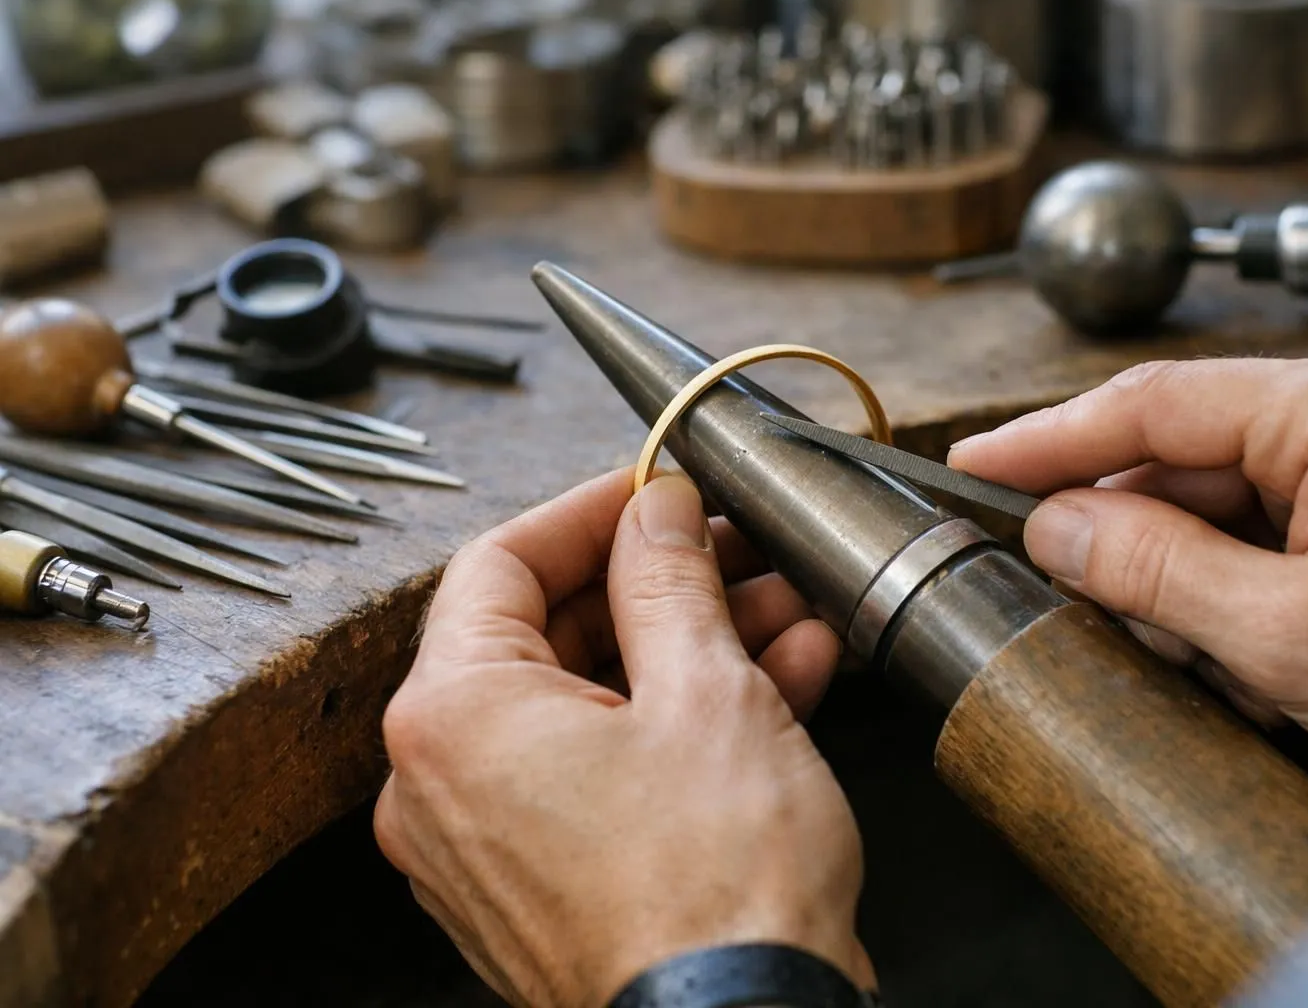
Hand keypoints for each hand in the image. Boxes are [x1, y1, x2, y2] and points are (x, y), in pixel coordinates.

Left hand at [374, 470, 871, 1005]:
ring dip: (692, 652)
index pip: (503, 562)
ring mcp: (489, 846)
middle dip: (666, 586)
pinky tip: (779, 688)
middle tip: (743, 555)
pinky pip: (600, 773)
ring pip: (590, 704)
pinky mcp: (541, 888)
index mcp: (454, 718)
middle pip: (551, 635)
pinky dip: (678, 727)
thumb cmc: (718, 891)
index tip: (659, 488)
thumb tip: (656, 513)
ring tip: (789, 620)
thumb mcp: (707, 690)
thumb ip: (669, 580)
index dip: (594, 510)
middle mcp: (444, 785)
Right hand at [950, 352, 1307, 808]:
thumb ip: (1156, 570)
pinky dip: (1240, 603)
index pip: (1152, 403)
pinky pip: (1272, 539)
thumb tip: (1055, 527)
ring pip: (1223, 507)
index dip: (1048, 438)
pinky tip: (1252, 669)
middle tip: (1083, 610)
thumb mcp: (1294, 638)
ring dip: (1190, 590)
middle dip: (1131, 543)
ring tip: (1217, 671)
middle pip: (1184, 456)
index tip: (972, 467)